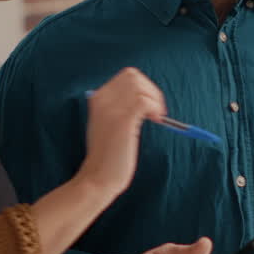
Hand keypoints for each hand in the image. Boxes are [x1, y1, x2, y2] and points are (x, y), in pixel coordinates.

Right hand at [74, 67, 165, 194]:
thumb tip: (144, 96)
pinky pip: (144, 100)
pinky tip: (156, 121)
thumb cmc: (107, 155)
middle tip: (155, 110)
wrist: (98, 177)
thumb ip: (119, 107)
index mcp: (98, 98)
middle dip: (150, 90)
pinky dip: (155, 107)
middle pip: (133, 76)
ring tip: (156, 117)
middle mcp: (102, 99)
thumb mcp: (108, 123)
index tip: (149, 106)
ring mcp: (111, 109)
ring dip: (154, 99)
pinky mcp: (122, 121)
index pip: (126, 77)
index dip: (143, 87)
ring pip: (140, 86)